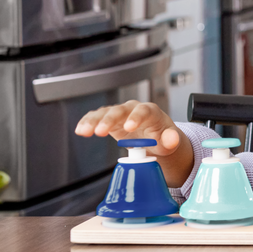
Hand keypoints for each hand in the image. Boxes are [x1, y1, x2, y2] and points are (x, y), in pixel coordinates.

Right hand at [74, 100, 193, 185]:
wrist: (153, 137)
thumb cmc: (162, 137)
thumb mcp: (169, 141)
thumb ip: (171, 140)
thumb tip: (172, 140)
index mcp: (151, 112)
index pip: (144, 111)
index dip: (136, 117)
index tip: (129, 127)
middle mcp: (133, 109)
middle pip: (120, 110)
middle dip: (109, 120)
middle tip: (100, 131)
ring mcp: (120, 114)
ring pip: (105, 112)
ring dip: (94, 121)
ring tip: (85, 131)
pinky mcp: (109, 120)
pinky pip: (96, 117)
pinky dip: (87, 122)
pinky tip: (80, 129)